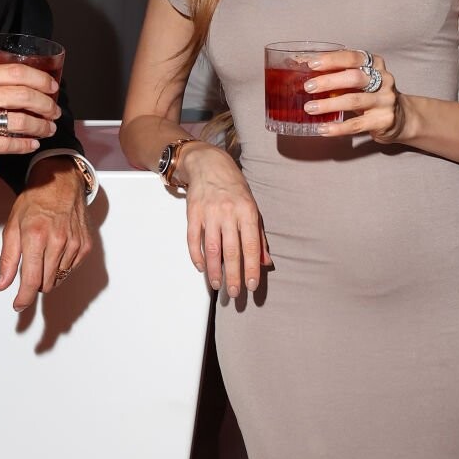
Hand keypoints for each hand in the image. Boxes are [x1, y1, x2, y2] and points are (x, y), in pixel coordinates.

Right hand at [0, 61, 59, 163]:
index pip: (16, 72)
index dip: (40, 80)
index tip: (51, 86)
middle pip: (24, 97)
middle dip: (46, 105)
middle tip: (54, 110)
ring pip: (20, 122)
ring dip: (40, 126)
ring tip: (47, 128)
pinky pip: (6, 144)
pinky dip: (24, 145)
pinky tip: (32, 144)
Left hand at [0, 156, 92, 308]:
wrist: (61, 183)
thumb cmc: (35, 201)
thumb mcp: (12, 226)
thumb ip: (7, 259)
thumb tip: (3, 284)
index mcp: (36, 237)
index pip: (31, 280)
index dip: (23, 298)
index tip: (18, 305)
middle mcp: (58, 241)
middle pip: (46, 283)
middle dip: (34, 283)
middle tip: (29, 268)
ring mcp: (74, 244)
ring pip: (59, 278)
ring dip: (48, 273)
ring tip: (43, 252)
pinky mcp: (85, 246)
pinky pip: (71, 269)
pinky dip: (61, 266)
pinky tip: (56, 249)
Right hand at [175, 143, 272, 297]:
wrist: (209, 165)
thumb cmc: (234, 188)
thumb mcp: (252, 209)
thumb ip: (259, 237)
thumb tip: (265, 262)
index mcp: (247, 212)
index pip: (251, 246)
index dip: (251, 268)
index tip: (252, 285)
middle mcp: (228, 213)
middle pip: (231, 250)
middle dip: (233, 275)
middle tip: (234, 293)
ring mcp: (209, 213)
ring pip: (211, 248)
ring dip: (214, 270)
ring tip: (217, 285)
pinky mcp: (193, 213)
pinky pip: (193, 239)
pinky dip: (197, 256)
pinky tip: (202, 268)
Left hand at [300, 50, 407, 143]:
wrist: (400, 117)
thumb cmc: (371, 95)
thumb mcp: (359, 80)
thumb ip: (337, 74)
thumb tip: (302, 66)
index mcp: (375, 64)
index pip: (353, 57)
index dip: (331, 60)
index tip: (312, 64)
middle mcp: (383, 79)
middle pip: (354, 77)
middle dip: (328, 81)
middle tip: (308, 87)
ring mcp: (385, 100)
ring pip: (354, 100)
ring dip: (329, 104)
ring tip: (310, 108)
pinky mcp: (383, 120)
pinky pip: (356, 125)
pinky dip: (337, 128)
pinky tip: (323, 129)